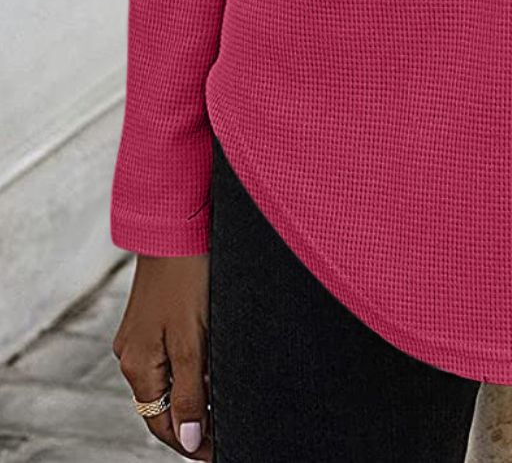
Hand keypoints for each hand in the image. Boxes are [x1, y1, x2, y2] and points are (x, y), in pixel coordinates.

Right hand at [112, 254, 210, 456]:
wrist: (177, 224)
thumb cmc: (187, 276)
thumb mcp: (192, 340)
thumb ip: (191, 391)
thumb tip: (187, 440)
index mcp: (136, 366)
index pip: (161, 423)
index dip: (190, 442)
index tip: (219, 451)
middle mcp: (131, 353)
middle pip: (163, 404)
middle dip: (193, 421)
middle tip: (227, 430)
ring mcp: (140, 334)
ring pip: (168, 379)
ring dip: (194, 394)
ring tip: (225, 403)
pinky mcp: (153, 317)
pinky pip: (170, 355)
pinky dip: (191, 368)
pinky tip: (212, 365)